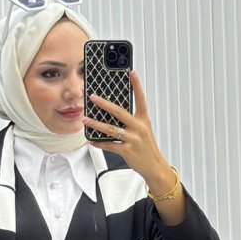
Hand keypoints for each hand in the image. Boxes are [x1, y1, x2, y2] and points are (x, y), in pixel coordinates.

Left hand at [83, 70, 177, 197]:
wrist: (154, 166)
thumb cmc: (147, 148)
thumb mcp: (143, 131)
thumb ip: (132, 121)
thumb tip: (113, 113)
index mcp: (144, 120)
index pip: (141, 99)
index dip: (137, 85)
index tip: (131, 73)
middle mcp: (139, 127)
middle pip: (119, 112)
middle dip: (104, 104)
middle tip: (93, 97)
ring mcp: (133, 139)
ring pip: (111, 129)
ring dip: (96, 124)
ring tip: (85, 120)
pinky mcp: (127, 151)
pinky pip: (110, 145)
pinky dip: (99, 143)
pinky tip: (92, 140)